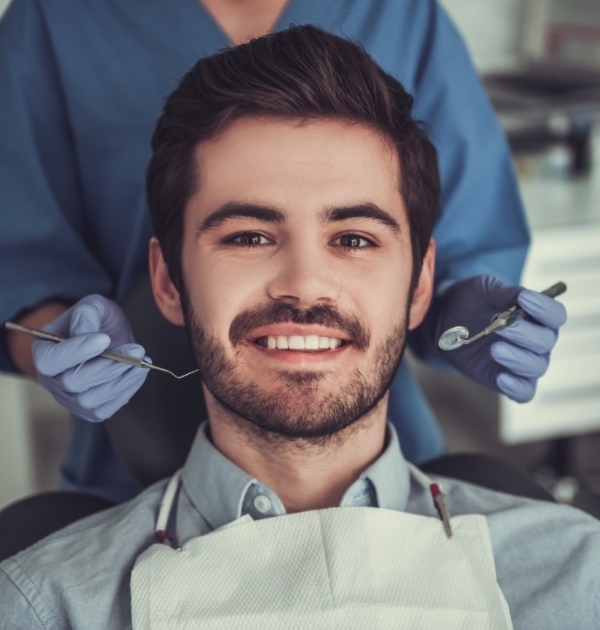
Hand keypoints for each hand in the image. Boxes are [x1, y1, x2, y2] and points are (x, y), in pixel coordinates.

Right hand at [32, 294, 148, 421]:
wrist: (109, 337)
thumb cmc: (97, 321)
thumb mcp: (92, 306)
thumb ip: (86, 314)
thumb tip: (84, 333)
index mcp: (43, 352)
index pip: (50, 361)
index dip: (77, 352)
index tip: (104, 339)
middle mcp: (51, 380)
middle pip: (73, 382)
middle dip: (108, 366)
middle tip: (137, 349)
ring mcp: (69, 399)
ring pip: (91, 400)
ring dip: (121, 380)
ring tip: (142, 360)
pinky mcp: (90, 411)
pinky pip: (106, 409)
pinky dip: (126, 391)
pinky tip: (138, 373)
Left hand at [432, 276, 566, 401]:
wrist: (442, 320)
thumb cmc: (469, 300)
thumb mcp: (483, 288)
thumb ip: (504, 292)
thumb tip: (524, 296)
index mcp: (537, 315)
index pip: (556, 314)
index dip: (544, 308)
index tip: (524, 300)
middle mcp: (536, 340)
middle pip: (546, 341)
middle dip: (525, 334)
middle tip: (499, 326)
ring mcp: (523, 362)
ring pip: (537, 367)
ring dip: (518, 358)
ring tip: (494, 349)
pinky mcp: (505, 379)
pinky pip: (524, 392)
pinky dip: (516, 388)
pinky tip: (501, 379)